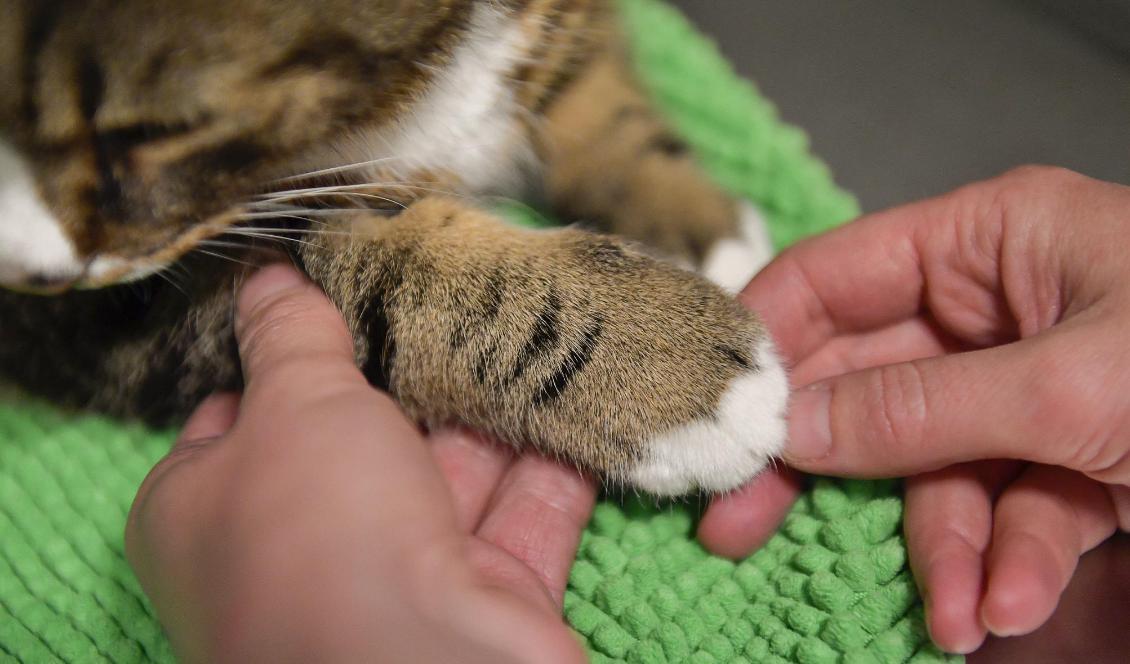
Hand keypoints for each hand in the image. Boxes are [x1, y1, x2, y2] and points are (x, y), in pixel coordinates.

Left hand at [125, 264, 593, 663]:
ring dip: (491, 404)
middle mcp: (305, 550)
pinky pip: (524, 511)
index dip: (285, 353)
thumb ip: (289, 334)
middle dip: (408, 371)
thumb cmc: (318, 533)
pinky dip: (554, 458)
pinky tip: (580, 386)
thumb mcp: (292, 405)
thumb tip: (265, 274)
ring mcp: (403, 577)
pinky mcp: (488, 594)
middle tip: (448, 286)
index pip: (243, 416)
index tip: (337, 288)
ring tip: (527, 317)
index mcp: (216, 511)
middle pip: (361, 439)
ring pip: (452, 471)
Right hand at [698, 167, 1129, 652]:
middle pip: (870, 383)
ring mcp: (1030, 385)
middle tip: (741, 524)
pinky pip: (1005, 504)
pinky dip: (1004, 558)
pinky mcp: (1068, 455)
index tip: (714, 411)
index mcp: (993, 239)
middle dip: (824, 466)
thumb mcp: (1072, 386)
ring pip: (936, 464)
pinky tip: (1007, 603)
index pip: (838, 275)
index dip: (769, 339)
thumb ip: (922, 407)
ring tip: (954, 614)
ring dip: (941, 545)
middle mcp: (998, 306)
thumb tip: (795, 429)